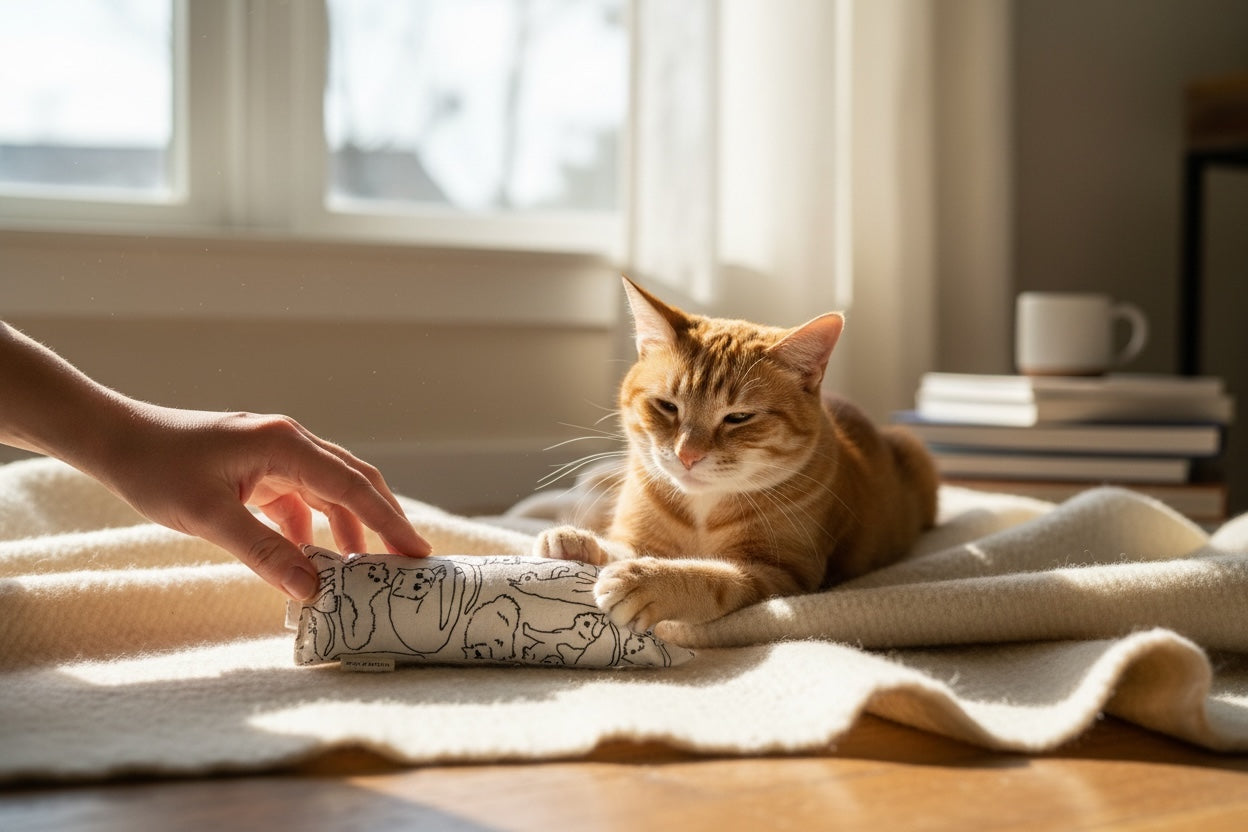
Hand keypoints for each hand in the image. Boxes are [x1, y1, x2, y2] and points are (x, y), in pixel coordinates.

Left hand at [94, 403, 431, 599]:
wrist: (114, 440)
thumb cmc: (156, 469)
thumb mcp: (209, 517)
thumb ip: (264, 552)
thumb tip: (312, 589)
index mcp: (285, 444)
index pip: (353, 485)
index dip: (389, 520)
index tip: (417, 551)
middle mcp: (290, 442)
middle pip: (354, 481)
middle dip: (383, 520)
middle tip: (408, 560)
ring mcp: (276, 453)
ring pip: (330, 491)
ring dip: (348, 527)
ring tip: (364, 568)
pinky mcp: (261, 468)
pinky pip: (301, 499)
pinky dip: (313, 528)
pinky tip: (311, 558)